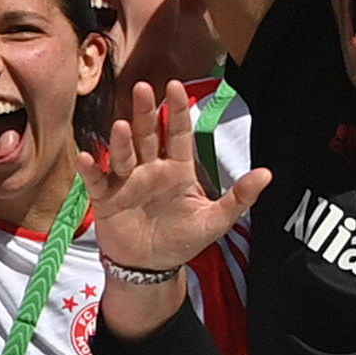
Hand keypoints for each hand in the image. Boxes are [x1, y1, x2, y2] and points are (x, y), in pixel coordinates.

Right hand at [91, 80, 275, 272]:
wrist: (150, 267)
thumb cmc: (181, 240)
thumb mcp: (215, 221)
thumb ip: (239, 197)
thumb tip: (267, 174)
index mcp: (178, 169)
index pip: (179, 133)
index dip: (178, 111)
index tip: (176, 87)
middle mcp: (151, 168)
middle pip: (148, 135)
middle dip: (145, 112)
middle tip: (142, 88)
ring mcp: (127, 181)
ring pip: (124, 155)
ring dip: (122, 141)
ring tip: (120, 125)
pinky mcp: (107, 198)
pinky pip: (98, 180)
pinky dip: (91, 169)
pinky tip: (88, 156)